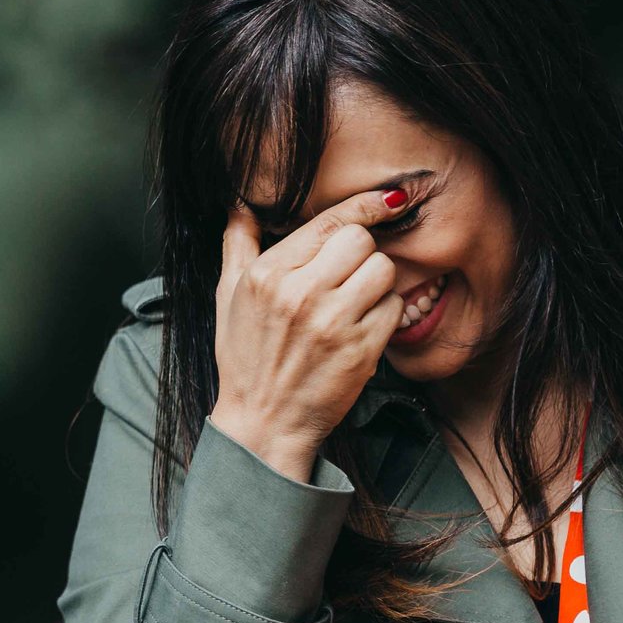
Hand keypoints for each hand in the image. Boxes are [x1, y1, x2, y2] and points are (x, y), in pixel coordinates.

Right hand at [204, 186, 406, 481]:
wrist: (263, 423)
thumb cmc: (246, 359)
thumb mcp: (228, 297)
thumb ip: (238, 245)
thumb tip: (241, 204)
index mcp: (267, 275)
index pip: (329, 222)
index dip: (363, 206)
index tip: (386, 200)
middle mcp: (299, 294)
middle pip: (361, 240)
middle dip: (360, 253)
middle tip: (347, 276)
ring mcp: (332, 323)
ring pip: (384, 270)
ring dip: (376, 283)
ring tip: (355, 302)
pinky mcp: (360, 351)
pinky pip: (395, 308)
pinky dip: (385, 315)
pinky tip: (362, 328)